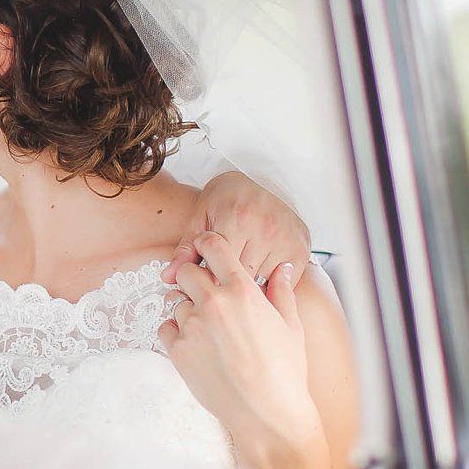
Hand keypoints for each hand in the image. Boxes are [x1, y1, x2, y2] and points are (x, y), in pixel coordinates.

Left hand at [158, 231, 344, 468]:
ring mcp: (191, 326)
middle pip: (185, 271)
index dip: (208, 246)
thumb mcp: (290, 326)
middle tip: (205, 292)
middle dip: (193, 277)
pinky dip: (176, 332)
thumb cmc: (285, 371)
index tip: (207, 252)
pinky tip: (197, 345)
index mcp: (241, 290)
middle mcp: (212, 302)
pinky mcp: (177, 351)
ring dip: (188, 308)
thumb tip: (282, 268)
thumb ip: (280, 291)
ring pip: (176, 301)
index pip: (213, 247)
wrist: (267, 414)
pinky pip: (166, 328)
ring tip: (210, 330)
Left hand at [170, 171, 308, 287]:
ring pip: (261, 282)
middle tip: (218, 288)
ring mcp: (286, 239)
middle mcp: (264, 228)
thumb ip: (186, 249)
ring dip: (248, 288)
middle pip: (239, 278)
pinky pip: (282, 282)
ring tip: (238, 284)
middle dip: (226, 286)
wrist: (258, 179)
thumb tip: (168, 277)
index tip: (201, 286)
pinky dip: (269, 284)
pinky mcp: (301, 249)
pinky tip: (259, 276)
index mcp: (236, 218)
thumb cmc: (225, 199)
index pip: (217, 266)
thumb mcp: (200, 218)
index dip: (206, 280)